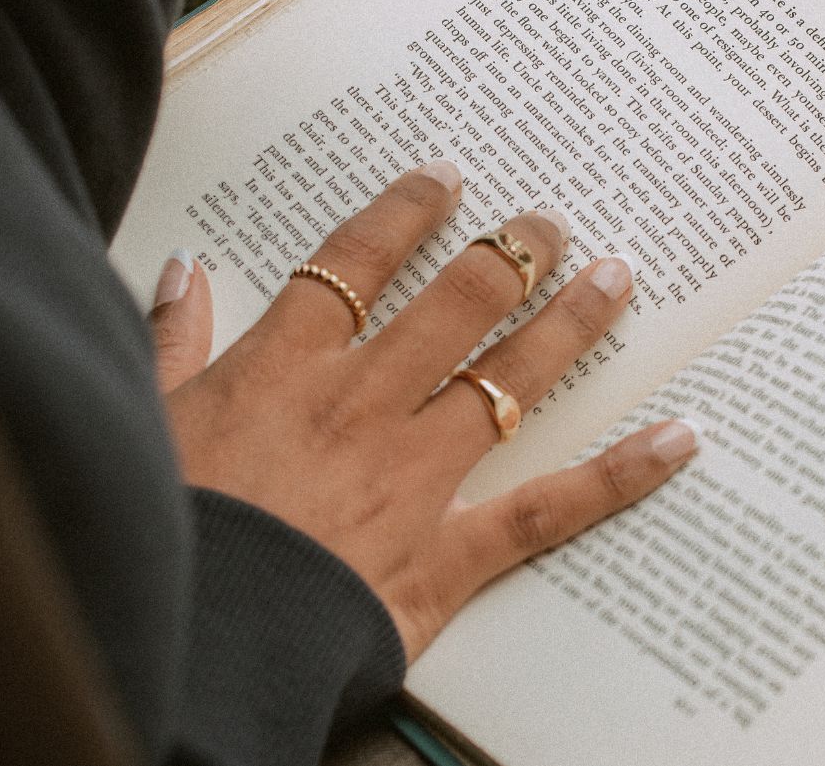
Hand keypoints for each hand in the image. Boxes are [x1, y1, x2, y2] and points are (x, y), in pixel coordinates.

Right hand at [147, 161, 697, 661]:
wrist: (194, 642)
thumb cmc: (169, 535)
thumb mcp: (145, 423)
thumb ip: (169, 341)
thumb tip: (180, 271)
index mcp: (285, 369)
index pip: (354, 263)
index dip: (405, 212)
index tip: (446, 181)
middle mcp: (363, 404)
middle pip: (454, 303)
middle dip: (510, 253)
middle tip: (551, 223)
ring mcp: (414, 474)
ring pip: (508, 377)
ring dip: (568, 322)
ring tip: (615, 278)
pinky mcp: (449, 551)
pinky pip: (548, 506)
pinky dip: (619, 474)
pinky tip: (678, 440)